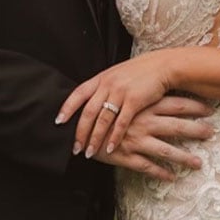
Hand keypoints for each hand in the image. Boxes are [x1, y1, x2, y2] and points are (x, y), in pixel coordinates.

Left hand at [57, 50, 177, 158]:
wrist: (161, 67)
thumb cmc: (138, 73)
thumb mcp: (116, 75)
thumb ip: (102, 87)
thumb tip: (88, 103)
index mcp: (101, 78)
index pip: (78, 94)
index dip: (67, 108)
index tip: (58, 122)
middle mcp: (107, 85)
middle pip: (88, 112)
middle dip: (80, 132)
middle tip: (75, 148)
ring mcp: (120, 93)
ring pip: (102, 120)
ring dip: (95, 139)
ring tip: (90, 152)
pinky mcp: (135, 101)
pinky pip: (121, 123)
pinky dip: (115, 137)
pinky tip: (111, 148)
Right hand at [93, 96, 214, 181]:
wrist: (76, 126)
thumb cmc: (100, 110)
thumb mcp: (119, 96)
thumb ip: (139, 96)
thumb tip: (158, 91)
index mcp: (142, 105)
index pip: (175, 103)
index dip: (193, 106)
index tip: (209, 108)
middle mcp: (142, 122)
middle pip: (176, 126)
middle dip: (196, 130)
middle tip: (212, 132)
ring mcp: (135, 140)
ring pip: (166, 150)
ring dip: (184, 157)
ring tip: (199, 163)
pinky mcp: (126, 157)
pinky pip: (148, 167)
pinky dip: (160, 173)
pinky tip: (172, 178)